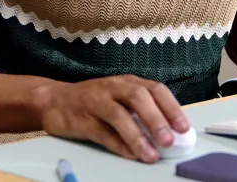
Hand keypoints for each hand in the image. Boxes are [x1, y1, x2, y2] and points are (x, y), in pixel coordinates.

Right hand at [31, 75, 189, 162]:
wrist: (53, 100)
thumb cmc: (94, 101)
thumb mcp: (120, 99)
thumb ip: (142, 112)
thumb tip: (170, 134)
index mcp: (127, 82)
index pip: (155, 89)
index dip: (171, 108)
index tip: (183, 127)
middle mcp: (113, 88)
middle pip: (138, 98)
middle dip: (156, 119)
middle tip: (169, 140)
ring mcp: (95, 102)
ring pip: (118, 116)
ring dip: (137, 136)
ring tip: (150, 154)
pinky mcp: (81, 119)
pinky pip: (101, 132)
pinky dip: (118, 144)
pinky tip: (130, 155)